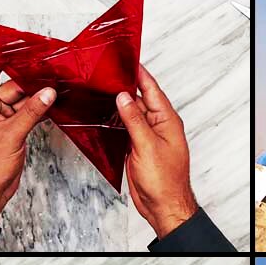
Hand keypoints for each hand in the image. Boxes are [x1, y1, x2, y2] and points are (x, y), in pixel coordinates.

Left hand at [0, 59, 56, 227]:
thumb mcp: (11, 134)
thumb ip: (32, 111)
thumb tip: (47, 93)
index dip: (3, 59)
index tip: (20, 49)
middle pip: (10, 86)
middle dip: (29, 81)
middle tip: (50, 73)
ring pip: (20, 101)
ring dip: (36, 97)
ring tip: (55, 88)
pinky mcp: (10, 131)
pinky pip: (25, 114)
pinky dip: (37, 110)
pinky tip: (50, 105)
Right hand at [117, 64, 198, 238]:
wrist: (163, 207)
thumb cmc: (164, 180)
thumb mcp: (147, 145)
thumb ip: (134, 119)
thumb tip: (123, 96)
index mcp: (167, 120)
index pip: (152, 88)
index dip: (138, 73)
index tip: (125, 58)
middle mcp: (158, 125)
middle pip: (139, 98)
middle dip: (123, 85)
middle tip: (103, 71)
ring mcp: (147, 136)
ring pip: (130, 113)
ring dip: (117, 103)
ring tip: (98, 88)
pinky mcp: (137, 147)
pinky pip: (125, 128)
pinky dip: (115, 120)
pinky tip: (102, 114)